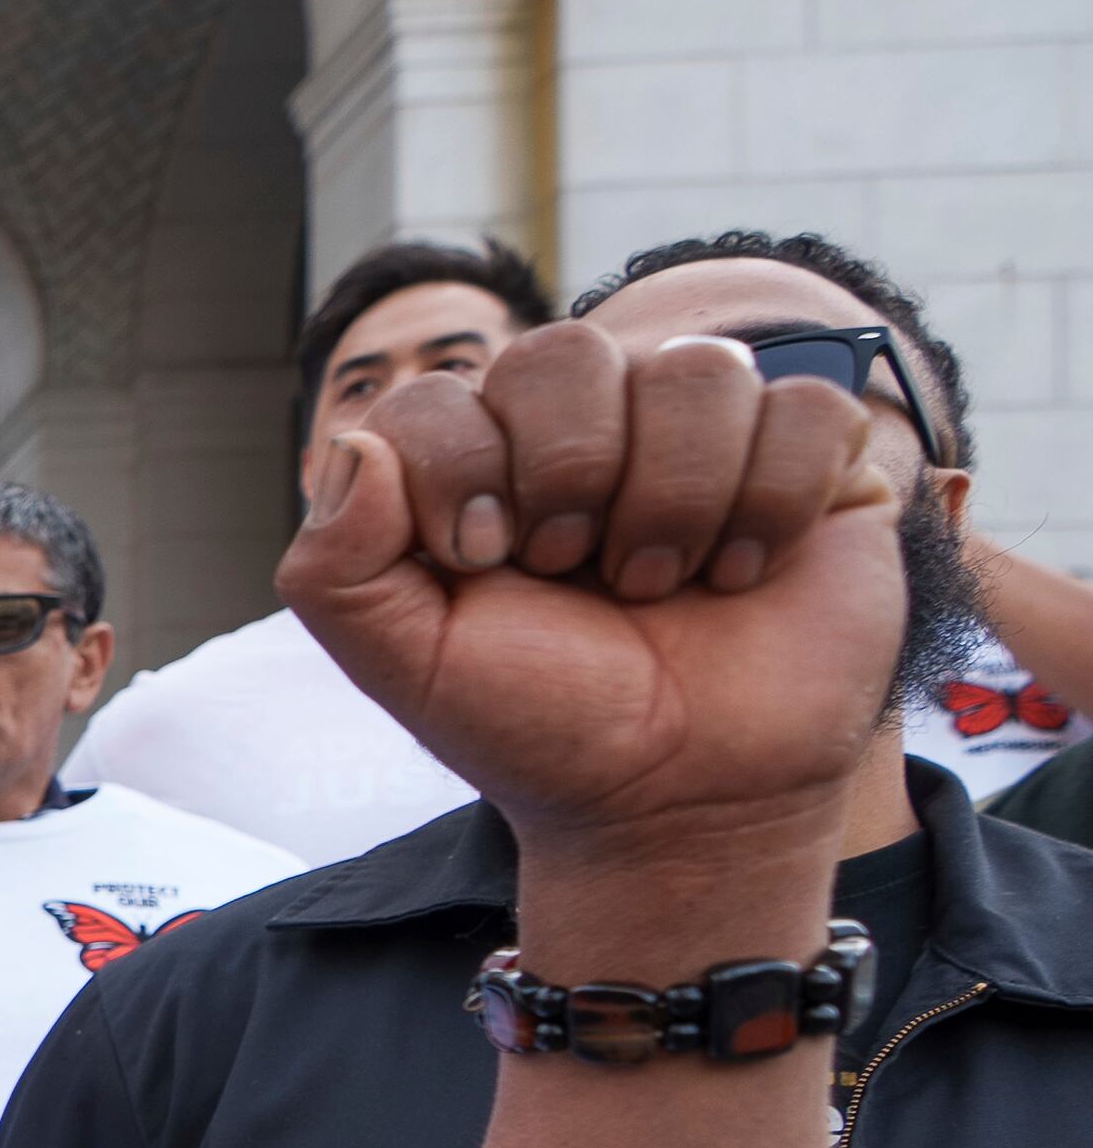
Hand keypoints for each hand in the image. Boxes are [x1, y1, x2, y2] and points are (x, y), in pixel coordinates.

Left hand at [287, 322, 902, 858]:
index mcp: (478, 459)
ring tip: (660, 582)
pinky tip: (741, 571)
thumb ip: (337, 563)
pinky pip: (810, 410)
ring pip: (700, 369)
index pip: (439, 392)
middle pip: (568, 352)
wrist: (677, 795)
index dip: (462, 470)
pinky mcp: (812, 458)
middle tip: (580, 572)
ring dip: (676, 498)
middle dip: (572, 475)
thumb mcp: (407, 662)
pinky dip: (774, 503)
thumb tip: (356, 447)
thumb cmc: (543, 722)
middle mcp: (587, 427)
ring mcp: (701, 434)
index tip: (486, 561)